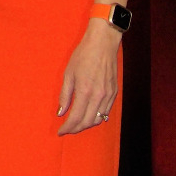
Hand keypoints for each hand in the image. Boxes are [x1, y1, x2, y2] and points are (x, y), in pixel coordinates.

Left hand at [56, 20, 120, 134]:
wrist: (103, 43)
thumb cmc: (83, 55)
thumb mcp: (68, 73)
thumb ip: (65, 95)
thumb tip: (61, 113)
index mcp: (85, 91)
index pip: (76, 118)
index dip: (67, 128)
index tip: (60, 131)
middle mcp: (99, 96)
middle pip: (87, 122)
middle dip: (76, 129)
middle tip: (67, 129)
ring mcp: (108, 95)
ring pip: (98, 120)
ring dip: (86, 125)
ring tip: (77, 124)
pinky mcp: (114, 92)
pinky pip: (106, 112)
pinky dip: (97, 118)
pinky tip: (89, 115)